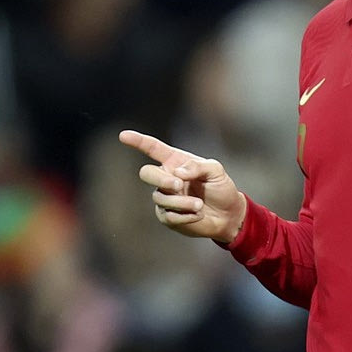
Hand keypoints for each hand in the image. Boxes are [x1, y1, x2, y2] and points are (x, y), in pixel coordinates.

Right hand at [118, 130, 246, 242]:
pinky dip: (185, 215)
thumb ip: (197, 166)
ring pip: (159, 197)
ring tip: (199, 205)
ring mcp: (164, 198)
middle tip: (178, 184)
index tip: (123, 135)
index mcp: (175, 161)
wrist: (228, 214)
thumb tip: (177, 172)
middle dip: (160, 179)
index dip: (138, 141)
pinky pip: (168, 216)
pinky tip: (198, 215)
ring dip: (181, 201)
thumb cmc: (220, 187)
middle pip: (147, 173)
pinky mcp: (167, 217)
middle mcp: (166, 178)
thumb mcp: (215, 170)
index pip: (152, 148)